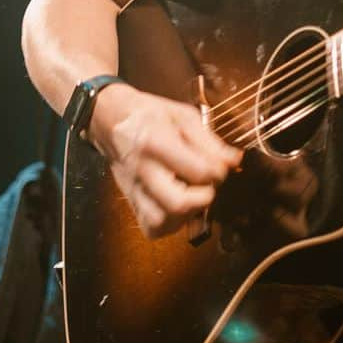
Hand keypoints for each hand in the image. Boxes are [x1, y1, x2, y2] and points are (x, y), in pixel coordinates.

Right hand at [87, 83, 242, 237]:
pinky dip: (169, 224)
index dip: (219, 171)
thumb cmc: (147, 115)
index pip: (198, 171)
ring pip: (161, 222)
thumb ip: (210, 141)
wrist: (109, 119)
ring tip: (193, 196)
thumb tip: (234, 161)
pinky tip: (178, 207)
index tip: (221, 165)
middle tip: (208, 184)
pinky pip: (151, 228)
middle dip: (204, 198)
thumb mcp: (182, 115)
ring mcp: (134, 189)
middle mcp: (143, 170)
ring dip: (186, 215)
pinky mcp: (131, 201)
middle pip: (178, 204)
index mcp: (156, 142)